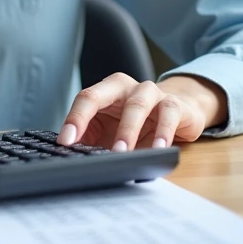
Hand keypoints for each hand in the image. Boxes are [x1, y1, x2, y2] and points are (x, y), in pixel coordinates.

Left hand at [57, 73, 225, 151]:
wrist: (178, 113)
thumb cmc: (137, 122)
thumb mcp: (110, 130)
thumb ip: (90, 139)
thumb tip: (69, 156)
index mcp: (107, 90)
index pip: (85, 99)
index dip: (73, 119)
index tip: (64, 142)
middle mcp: (126, 87)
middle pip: (102, 96)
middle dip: (88, 119)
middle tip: (79, 144)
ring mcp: (151, 93)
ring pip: (137, 106)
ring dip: (128, 130)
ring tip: (123, 154)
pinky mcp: (175, 105)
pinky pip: (168, 115)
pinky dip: (163, 133)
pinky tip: (158, 150)